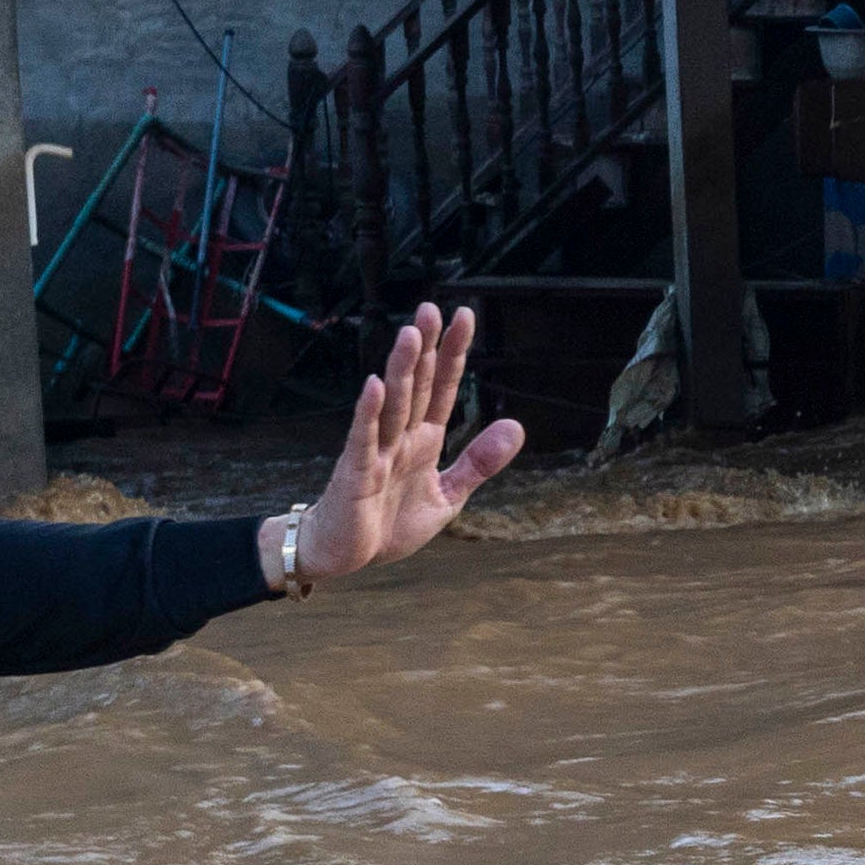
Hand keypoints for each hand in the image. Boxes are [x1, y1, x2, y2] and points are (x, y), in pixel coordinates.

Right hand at [285, 306, 525, 586]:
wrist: (347, 556)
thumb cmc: (389, 523)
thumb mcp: (447, 495)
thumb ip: (479, 462)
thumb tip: (517, 426)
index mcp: (424, 440)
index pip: (442, 388)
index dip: (453, 354)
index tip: (464, 317)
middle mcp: (401, 437)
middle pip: (415, 385)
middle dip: (425, 348)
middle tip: (431, 308)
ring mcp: (377, 452)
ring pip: (393, 404)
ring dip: (401, 370)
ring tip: (410, 334)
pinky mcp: (356, 473)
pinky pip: (363, 439)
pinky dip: (368, 413)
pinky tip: (375, 385)